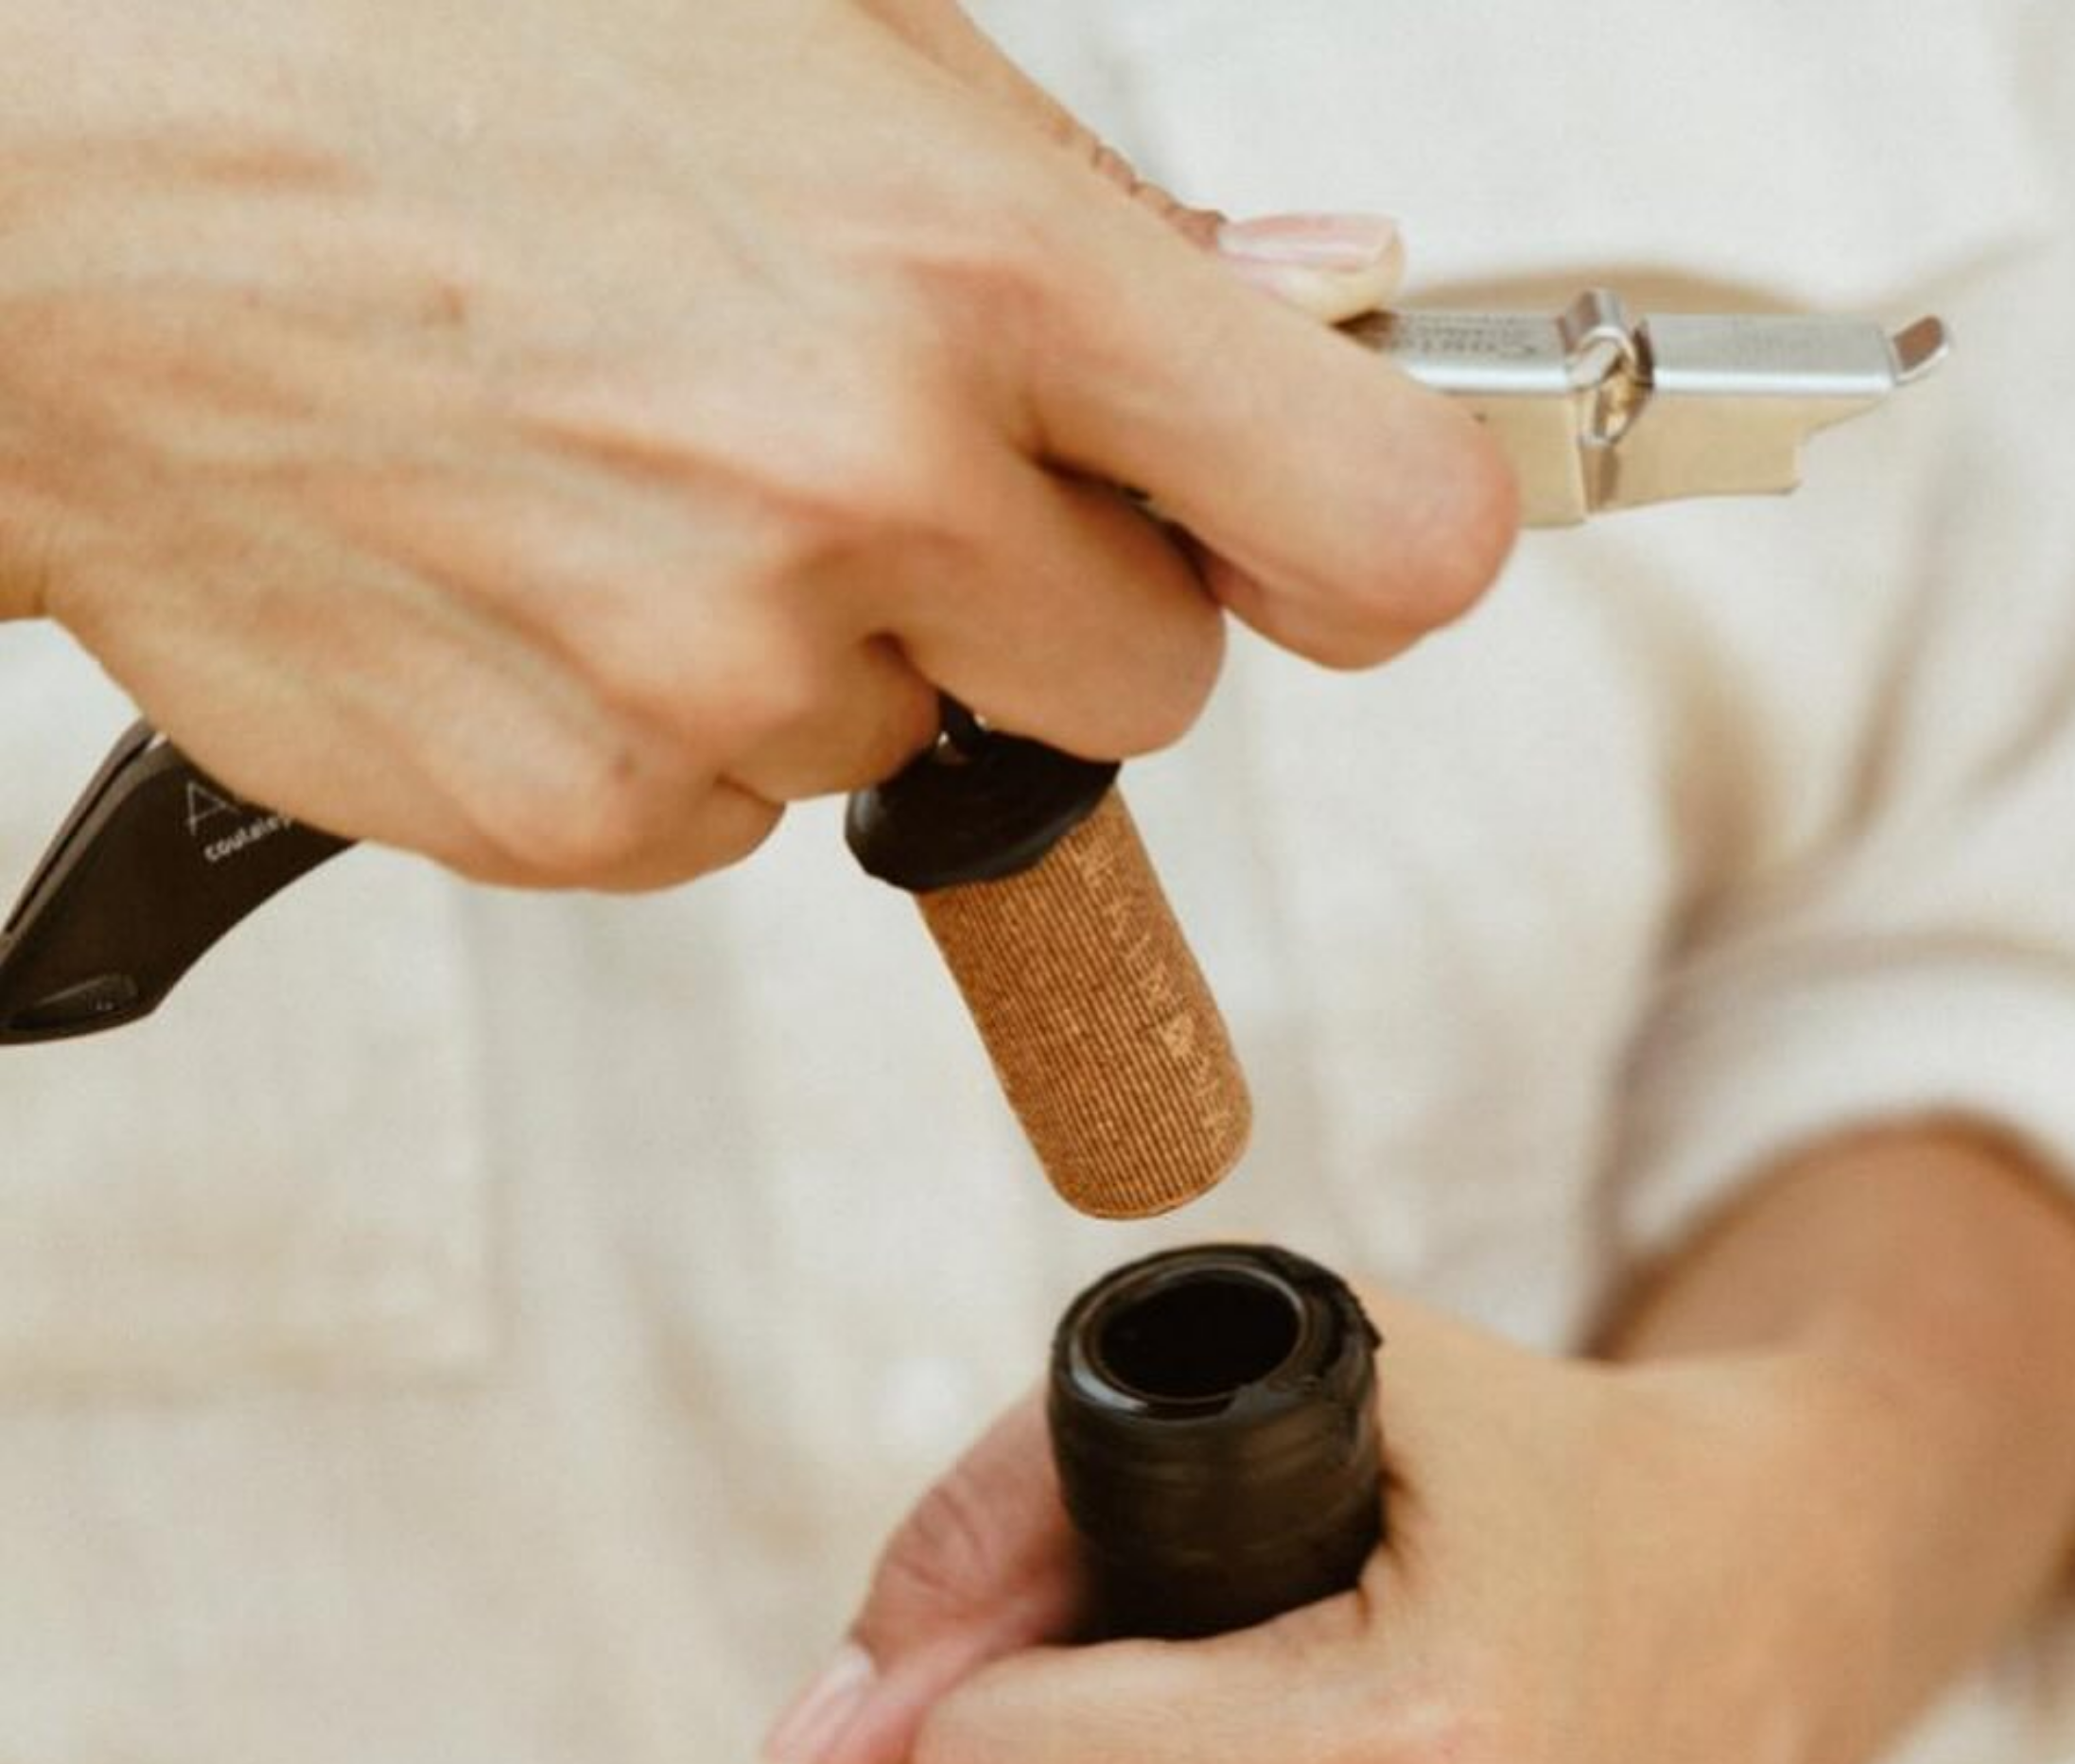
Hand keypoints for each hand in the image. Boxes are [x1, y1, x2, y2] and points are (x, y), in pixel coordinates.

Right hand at [0, 0, 1511, 887]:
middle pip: (1146, 683)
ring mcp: (716, 679)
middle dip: (1052, 593)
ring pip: (913, 752)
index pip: (1367, 524)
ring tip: (636, 471)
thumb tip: (1294, 317)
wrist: (52, 202)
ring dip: (829, 644)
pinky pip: (735, 813)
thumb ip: (1085, 226)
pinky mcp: (583, 813)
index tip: (1347, 545)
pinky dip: (673, 721)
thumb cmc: (389, 60)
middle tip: (878, 460)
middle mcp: (860, 490)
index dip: (1381, 547)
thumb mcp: (799, 37)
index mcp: (967, 268)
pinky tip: (546, 569)